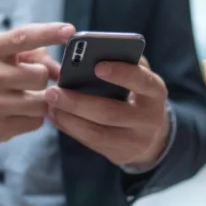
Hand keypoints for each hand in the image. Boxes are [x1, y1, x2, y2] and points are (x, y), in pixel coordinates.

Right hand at [0, 22, 73, 145]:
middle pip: (39, 75)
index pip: (21, 37)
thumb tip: (58, 67)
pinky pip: (36, 122)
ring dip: (39, 100)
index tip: (68, 31)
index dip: (48, 32)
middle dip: (40, 79)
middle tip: (28, 82)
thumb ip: (27, 53)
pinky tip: (19, 113)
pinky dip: (33, 117)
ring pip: (42, 102)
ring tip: (25, 98)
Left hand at [46, 56, 169, 167]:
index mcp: (155, 91)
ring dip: (69, 118)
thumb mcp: (139, 77)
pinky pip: (90, 142)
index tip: (97, 65)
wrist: (152, 134)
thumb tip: (94, 51)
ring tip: (49, 104)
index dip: (120, 73)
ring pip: (96, 132)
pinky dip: (70, 128)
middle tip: (52, 91)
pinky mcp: (120, 155)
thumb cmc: (137, 94)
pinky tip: (55, 116)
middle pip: (110, 112)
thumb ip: (124, 62)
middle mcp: (150, 118)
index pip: (140, 80)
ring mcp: (136, 141)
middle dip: (78, 101)